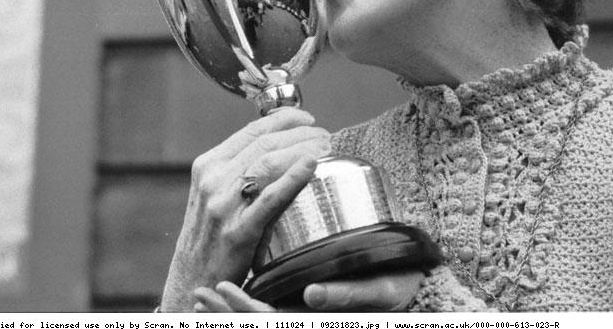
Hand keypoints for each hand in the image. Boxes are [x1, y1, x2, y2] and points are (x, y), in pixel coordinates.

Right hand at [160, 108, 330, 311]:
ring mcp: (223, 206)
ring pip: (268, 162)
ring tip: (325, 147)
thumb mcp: (215, 193)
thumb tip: (281, 145)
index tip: (307, 119)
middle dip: (301, 133)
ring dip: (303, 149)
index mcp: (209, 165)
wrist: (193, 279)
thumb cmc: (212, 235)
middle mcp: (213, 180)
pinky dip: (293, 178)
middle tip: (325, 135)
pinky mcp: (237, 232)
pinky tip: (311, 165)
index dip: (285, 119)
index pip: (252, 131)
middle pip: (265, 143)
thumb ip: (239, 169)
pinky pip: (269, 198)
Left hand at [193, 270, 423, 312]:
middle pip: (258, 325)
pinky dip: (248, 304)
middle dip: (224, 315)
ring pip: (261, 321)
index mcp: (318, 321)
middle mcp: (307, 320)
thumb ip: (348, 294)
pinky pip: (273, 310)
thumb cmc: (401, 288)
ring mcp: (307, 316)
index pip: (271, 323)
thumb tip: (311, 296)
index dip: (241, 311)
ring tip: (203, 297)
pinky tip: (233, 291)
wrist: (415, 291)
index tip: (218, 291)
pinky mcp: (308, 308)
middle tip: (197, 295)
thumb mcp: (381, 293)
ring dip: (230, 313)